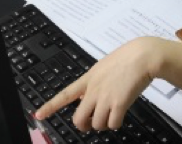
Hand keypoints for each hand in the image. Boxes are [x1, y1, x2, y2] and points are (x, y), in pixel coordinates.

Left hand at [35, 38, 158, 131]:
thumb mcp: (104, 66)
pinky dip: (116, 124)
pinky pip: (113, 124)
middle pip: (79, 118)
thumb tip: (91, 96)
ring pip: (97, 124)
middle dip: (84, 125)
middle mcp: (93, 90)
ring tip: (113, 114)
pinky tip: (121, 115)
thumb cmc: (128, 57)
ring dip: (104, 124)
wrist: (143, 56)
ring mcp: (105, 98)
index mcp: (88, 79)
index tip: (38, 116)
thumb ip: (95, 81)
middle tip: (91, 123)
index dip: (50, 107)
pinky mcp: (119, 104)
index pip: (65, 95)